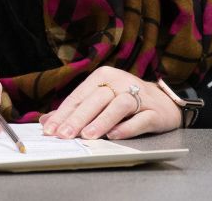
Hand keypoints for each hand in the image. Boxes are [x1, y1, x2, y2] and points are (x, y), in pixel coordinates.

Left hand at [39, 66, 180, 139]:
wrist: (164, 101)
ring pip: (117, 107)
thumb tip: (46, 121)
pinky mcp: (155, 112)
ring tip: (87, 136)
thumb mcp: (99, 99)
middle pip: (95, 100)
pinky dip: (127, 128)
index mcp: (103, 76)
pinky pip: (140, 119)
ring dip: (101, 121)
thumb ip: (75, 110)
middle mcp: (120, 82)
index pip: (78, 96)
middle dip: (77, 118)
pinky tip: (114, 136)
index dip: (63, 113)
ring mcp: (139, 95)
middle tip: (63, 135)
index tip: (50, 129)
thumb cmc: (125, 100)